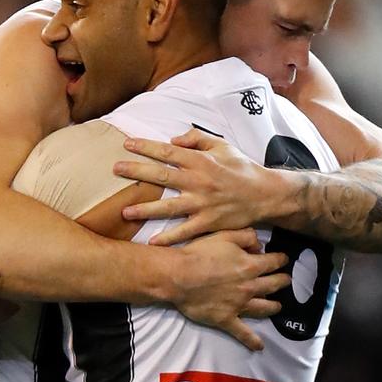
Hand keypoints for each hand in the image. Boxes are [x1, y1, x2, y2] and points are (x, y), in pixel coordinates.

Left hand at [114, 129, 269, 245]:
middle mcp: (199, 181)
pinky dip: (169, 238)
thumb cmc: (242, 169)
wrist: (266, 194)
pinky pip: (185, 231)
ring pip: (168, 207)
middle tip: (115, 170)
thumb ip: (197, 139)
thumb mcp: (222, 146)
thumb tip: (172, 140)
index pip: (167, 152)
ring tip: (124, 212)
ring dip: (145, 210)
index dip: (146, 147)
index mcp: (201, 161)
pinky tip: (152, 242)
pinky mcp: (209, 222)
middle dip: (136, 172)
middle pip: (161, 176)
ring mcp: (202, 204)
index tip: (126, 144)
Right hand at [170, 228, 288, 351]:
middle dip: (283, 281)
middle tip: (286, 280)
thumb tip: (260, 246)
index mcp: (250, 265)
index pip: (273, 262)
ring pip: (264, 308)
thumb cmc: (199, 253)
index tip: (284, 259)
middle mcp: (249, 286)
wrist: (178, 276)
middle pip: (274, 285)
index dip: (281, 259)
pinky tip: (260, 346)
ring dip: (274, 306)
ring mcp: (239, 305)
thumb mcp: (225, 235)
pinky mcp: (227, 319)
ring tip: (278, 306)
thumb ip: (246, 237)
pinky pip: (242, 333)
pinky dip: (252, 341)